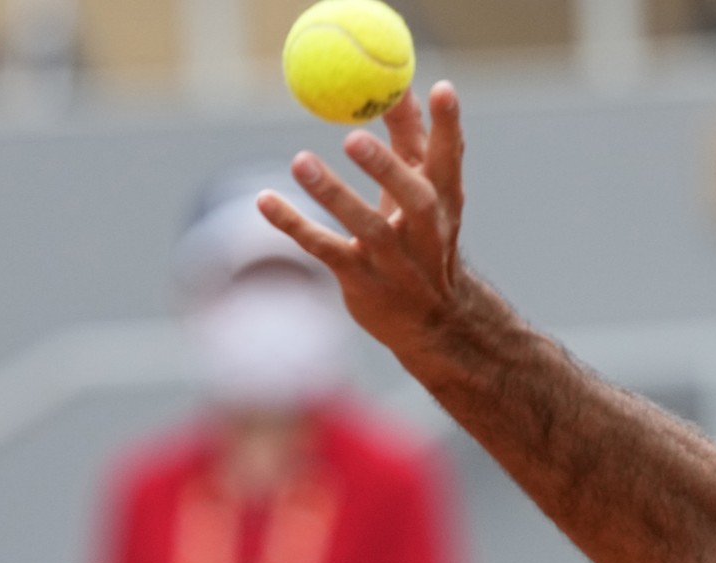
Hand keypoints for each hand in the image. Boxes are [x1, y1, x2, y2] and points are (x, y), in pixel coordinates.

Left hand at [257, 80, 467, 356]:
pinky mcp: (362, 280)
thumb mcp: (426, 195)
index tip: (439, 88)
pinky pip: (324, 249)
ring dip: (333, 194)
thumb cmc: (423, 242)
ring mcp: (394, 260)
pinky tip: (265, 201)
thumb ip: (412, 142)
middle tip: (354, 137)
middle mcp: (425, 232)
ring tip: (301, 161)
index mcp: (444, 203)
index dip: (448, 125)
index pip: (450, 159)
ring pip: (366, 227)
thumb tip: (401, 86)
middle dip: (386, 167)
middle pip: (412, 197)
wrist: (433, 322)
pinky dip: (294, 225)